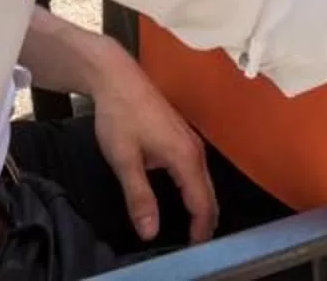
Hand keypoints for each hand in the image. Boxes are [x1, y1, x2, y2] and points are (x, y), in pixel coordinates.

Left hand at [87, 61, 215, 243]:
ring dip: (202, 205)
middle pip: (209, 193)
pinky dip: (197, 189)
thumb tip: (150, 232)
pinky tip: (186, 197)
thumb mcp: (124, 160)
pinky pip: (197, 170)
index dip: (200, 229)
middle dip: (205, 221)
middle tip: (195, 245)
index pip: (201, 202)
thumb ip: (140, 197)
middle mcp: (194, 149)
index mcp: (184, 157)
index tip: (194, 250)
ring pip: (205, 181)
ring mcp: (190, 140)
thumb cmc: (120, 115)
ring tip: (193, 228)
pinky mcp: (183, 135)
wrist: (117, 77)